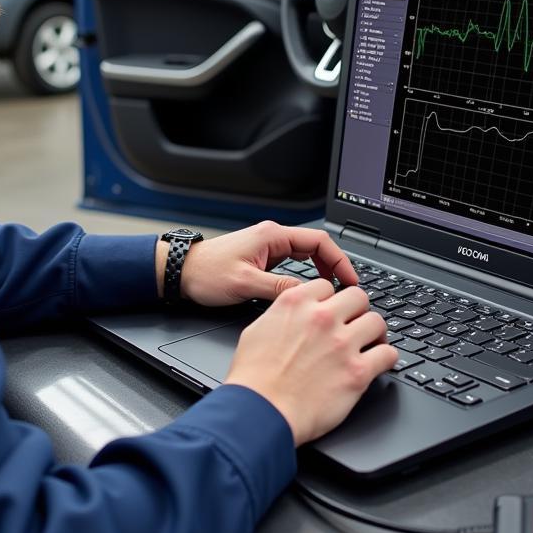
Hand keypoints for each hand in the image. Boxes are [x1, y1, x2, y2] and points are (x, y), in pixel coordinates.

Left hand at [157, 221, 358, 306]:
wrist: (182, 272)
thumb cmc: (206, 274)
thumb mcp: (245, 284)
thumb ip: (279, 288)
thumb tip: (308, 296)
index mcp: (272, 236)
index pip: (319, 242)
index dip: (340, 261)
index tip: (350, 280)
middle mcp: (272, 237)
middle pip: (316, 247)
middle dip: (335, 267)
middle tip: (347, 289)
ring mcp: (267, 247)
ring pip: (306, 256)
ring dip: (322, 271)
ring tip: (333, 291)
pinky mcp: (262, 258)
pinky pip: (294, 263)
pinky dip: (307, 274)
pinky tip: (311, 290)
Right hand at [224, 279, 397, 445]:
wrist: (260, 412)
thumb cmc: (253, 379)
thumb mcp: (256, 330)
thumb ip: (281, 315)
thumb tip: (292, 316)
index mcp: (296, 304)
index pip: (327, 286)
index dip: (330, 300)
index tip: (331, 311)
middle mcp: (322, 318)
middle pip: (358, 297)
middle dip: (356, 311)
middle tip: (353, 324)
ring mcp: (342, 344)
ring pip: (377, 322)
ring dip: (374, 333)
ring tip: (370, 343)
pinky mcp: (357, 372)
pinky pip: (388, 354)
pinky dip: (386, 358)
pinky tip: (378, 363)